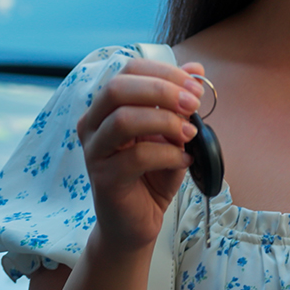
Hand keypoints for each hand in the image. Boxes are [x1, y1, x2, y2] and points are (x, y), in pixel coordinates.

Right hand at [76, 58, 205, 252]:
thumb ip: (179, 102)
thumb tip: (195, 68)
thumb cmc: (153, 173)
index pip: (129, 71)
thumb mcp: (172, 132)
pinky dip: (168, 154)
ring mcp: (95, 151)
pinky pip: (136, 156)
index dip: (164, 73)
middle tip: (193, 105)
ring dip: (165, 122)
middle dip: (162, 91)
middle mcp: (94, 124)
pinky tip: (183, 161)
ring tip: (190, 136)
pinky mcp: (104, 178)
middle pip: (118, 88)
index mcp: (108, 106)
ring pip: (123, 120)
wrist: (138, 221)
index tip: (196, 87)